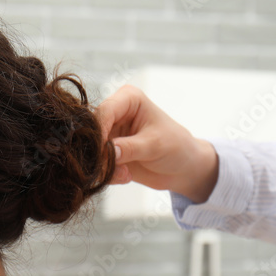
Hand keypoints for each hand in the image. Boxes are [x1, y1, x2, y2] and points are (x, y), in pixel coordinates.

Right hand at [95, 85, 219, 202]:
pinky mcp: (106, 152)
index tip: (102, 153)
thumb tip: (105, 153)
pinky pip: (96, 164)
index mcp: (128, 99)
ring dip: (105, 167)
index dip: (99, 132)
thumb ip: (129, 148)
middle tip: (115, 169)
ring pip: (92, 150)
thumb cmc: (176, 147)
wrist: (183, 168)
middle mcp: (115, 113)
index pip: (104, 112)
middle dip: (100, 154)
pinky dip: (108, 174)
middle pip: (92, 131)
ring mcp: (109, 133)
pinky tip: (126, 176)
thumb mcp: (155, 145)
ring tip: (126, 174)